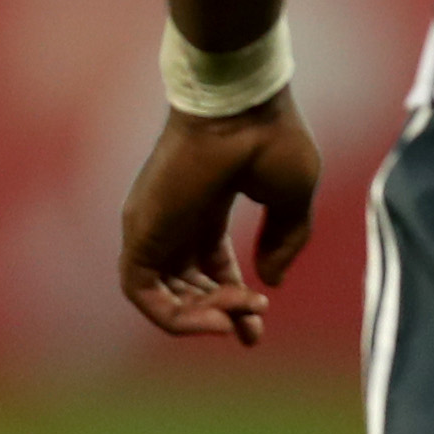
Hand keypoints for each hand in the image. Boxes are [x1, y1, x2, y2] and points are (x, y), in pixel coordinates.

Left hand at [118, 93, 321, 346]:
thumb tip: (268, 282)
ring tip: (240, 316)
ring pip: (163, 296)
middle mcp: (175, 219)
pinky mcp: (140, 235)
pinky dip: (174, 317)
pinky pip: (143, 294)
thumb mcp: (293, 197)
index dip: (234, 297)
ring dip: (204, 316)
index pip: (210, 266)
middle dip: (221, 312)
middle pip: (186, 286)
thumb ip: (285, 241)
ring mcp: (154, 227)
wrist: (242, 108)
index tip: (260, 318)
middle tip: (253, 324)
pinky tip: (217, 318)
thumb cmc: (272, 139)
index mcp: (208, 204)